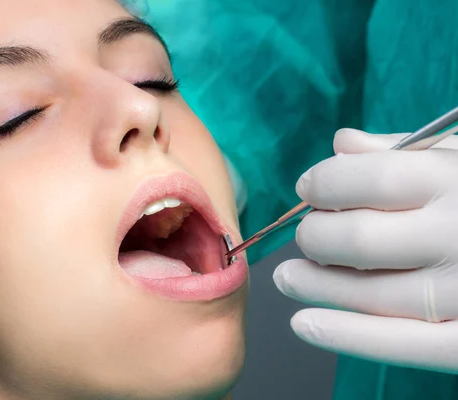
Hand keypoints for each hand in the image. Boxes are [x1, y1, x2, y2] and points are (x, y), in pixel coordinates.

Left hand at [273, 129, 457, 373]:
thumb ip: (407, 150)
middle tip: (305, 235)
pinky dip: (347, 337)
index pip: (368, 177)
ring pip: (371, 293)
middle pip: (359, 238)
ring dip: (316, 286)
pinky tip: (304, 325)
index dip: (324, 182)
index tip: (308, 188)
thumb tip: (341, 143)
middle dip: (316, 237)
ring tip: (287, 278)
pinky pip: (404, 344)